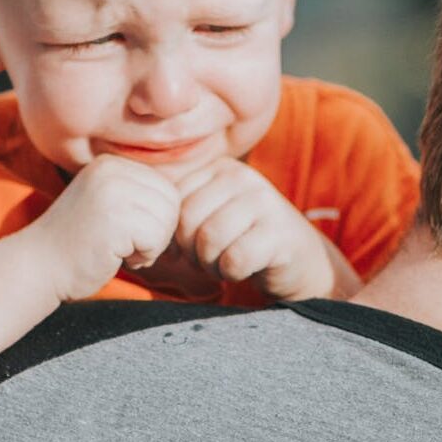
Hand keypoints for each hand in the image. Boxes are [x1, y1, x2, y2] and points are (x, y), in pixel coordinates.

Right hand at [25, 155, 180, 300]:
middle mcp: (111, 170)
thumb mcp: (108, 205)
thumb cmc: (78, 244)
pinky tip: (116, 256)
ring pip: (166, 220)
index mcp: (111, 164)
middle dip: (157, 232)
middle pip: (171, 202)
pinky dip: (143, 256)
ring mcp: (111, 192)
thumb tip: (190, 199)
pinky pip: (156, 238)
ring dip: (151, 245)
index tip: (126, 232)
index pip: (165, 188)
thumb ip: (138, 196)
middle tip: (125, 244)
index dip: (155, 219)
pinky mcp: (114, 217)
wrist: (37, 267)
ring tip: (119, 249)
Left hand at [173, 159, 347, 301]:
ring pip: (209, 239)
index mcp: (220, 168)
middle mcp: (242, 178)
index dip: (176, 233)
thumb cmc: (243, 240)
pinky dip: (232, 273)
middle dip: (192, 251)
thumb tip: (141, 227)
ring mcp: (264, 202)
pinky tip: (245, 269)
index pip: (173, 202)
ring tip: (226, 263)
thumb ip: (179, 212)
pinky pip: (234, 259)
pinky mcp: (279, 232)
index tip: (196, 245)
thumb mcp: (211, 215)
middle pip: (187, 221)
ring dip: (212, 264)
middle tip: (212, 259)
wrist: (300, 260)